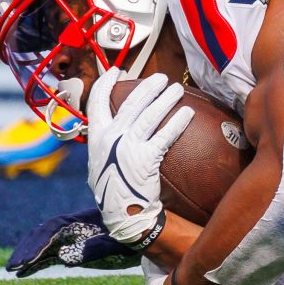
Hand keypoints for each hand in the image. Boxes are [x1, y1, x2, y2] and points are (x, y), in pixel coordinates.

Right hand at [6, 207, 138, 277]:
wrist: (151, 235)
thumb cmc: (137, 235)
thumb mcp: (120, 242)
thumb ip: (95, 248)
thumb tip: (63, 257)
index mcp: (85, 219)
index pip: (53, 227)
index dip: (37, 242)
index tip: (26, 258)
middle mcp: (77, 226)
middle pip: (44, 234)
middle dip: (27, 248)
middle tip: (12, 266)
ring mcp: (76, 236)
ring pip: (45, 244)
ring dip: (29, 255)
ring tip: (13, 270)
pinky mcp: (77, 247)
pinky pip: (52, 254)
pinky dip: (38, 262)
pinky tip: (25, 272)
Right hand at [85, 69, 193, 247]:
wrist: (122, 213)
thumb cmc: (114, 186)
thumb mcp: (100, 161)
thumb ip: (105, 141)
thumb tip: (115, 123)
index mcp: (96, 137)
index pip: (96, 103)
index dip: (105, 84)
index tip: (116, 71)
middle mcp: (109, 138)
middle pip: (131, 103)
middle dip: (148, 87)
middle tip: (163, 78)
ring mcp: (126, 148)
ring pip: (150, 115)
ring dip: (165, 99)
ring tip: (177, 89)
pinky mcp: (145, 159)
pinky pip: (165, 135)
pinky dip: (177, 122)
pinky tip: (188, 113)